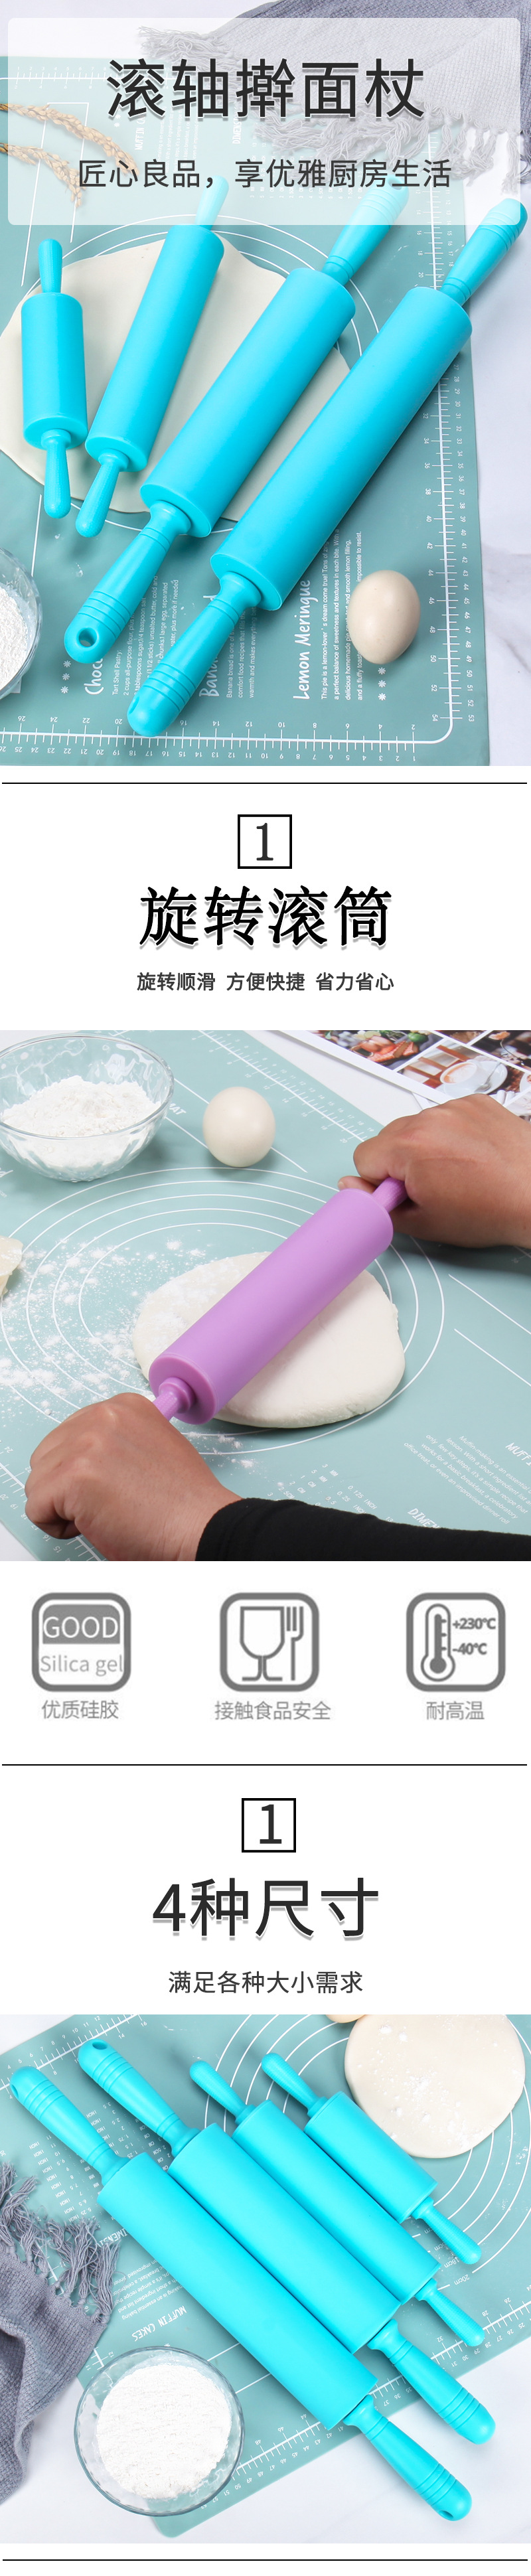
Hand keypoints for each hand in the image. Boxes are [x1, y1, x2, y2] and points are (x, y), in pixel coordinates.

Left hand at [24, 1394, 238, 1559]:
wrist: (202, 1527)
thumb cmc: (182, 1506)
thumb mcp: (149, 1451)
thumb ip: (114, 1444)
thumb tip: (78, 1460)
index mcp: (124, 1406)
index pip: (68, 1437)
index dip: (83, 1471)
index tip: (111, 1487)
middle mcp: (103, 1415)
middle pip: (47, 1456)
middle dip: (66, 1487)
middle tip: (109, 1504)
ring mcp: (87, 1443)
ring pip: (38, 1482)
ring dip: (63, 1507)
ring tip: (106, 1513)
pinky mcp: (74, 1475)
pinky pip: (36, 1508)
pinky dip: (58, 1527)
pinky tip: (97, 1524)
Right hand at [339, 1096, 530, 1247]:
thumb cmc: (491, 1211)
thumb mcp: (425, 1223)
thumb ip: (379, 1205)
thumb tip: (350, 1188)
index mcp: (409, 1146)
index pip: (364, 1157)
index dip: (378, 1183)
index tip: (401, 1195)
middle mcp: (429, 1118)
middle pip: (388, 1138)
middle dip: (399, 1163)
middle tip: (431, 1188)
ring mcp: (455, 1107)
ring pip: (418, 1126)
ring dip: (425, 1147)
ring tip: (456, 1173)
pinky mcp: (477, 1103)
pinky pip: (447, 1116)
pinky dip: (452, 1134)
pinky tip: (472, 1157)